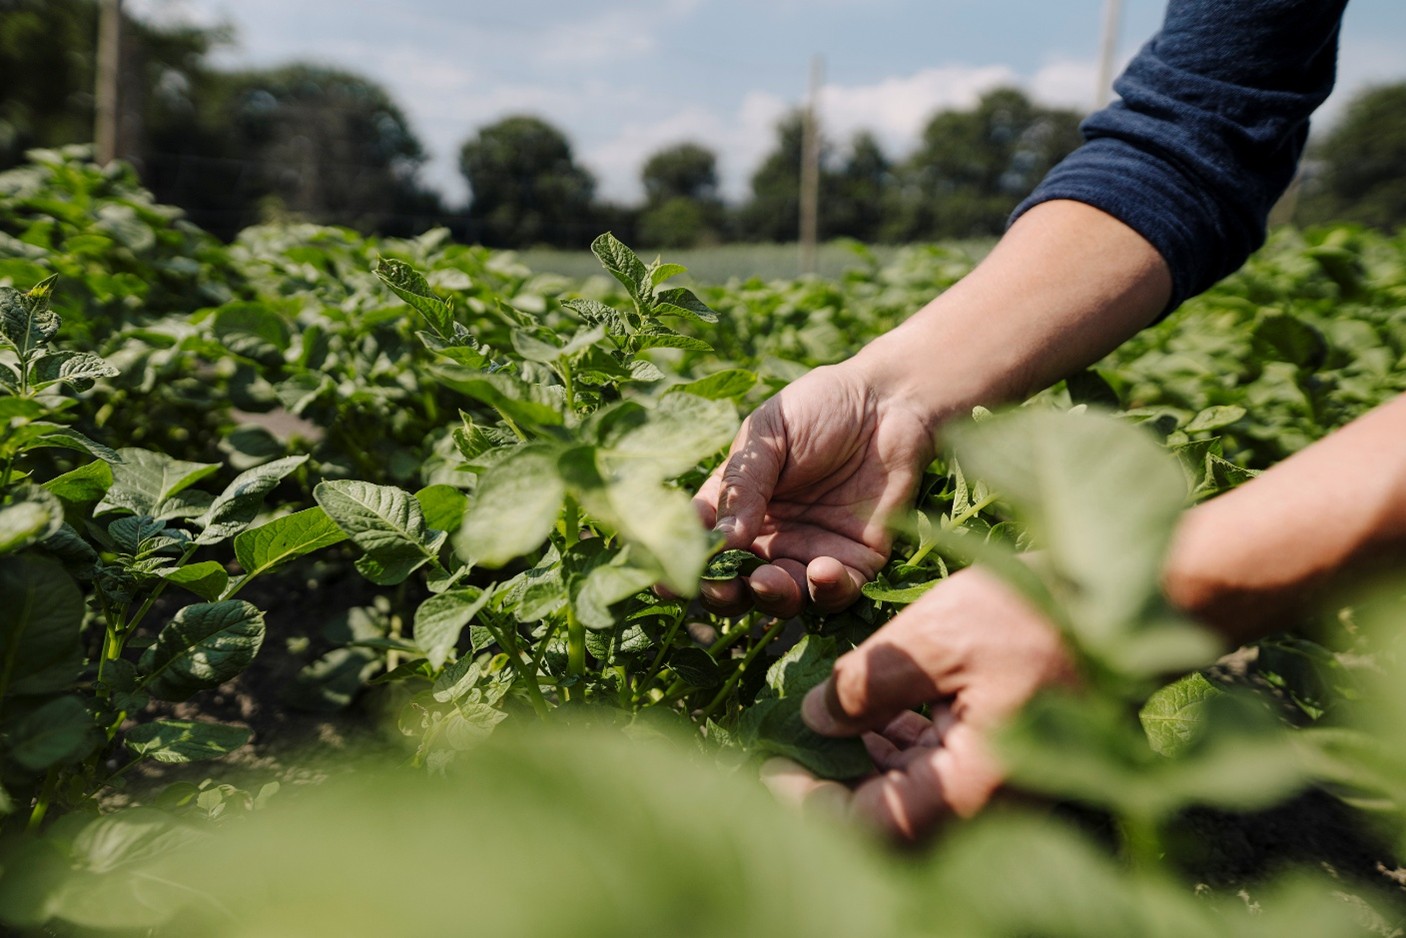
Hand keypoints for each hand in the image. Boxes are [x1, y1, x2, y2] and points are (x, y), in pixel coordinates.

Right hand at [694, 362, 935, 617]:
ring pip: (782, 598)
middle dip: (724, 593)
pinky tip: (820, 571)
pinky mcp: (855, 563)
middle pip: (735, 584)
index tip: (670, 580)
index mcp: (735, 507)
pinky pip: (835, 594)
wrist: (889, 403)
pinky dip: (824, 591)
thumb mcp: (769, 435)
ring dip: (771, 597)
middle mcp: (767, 539)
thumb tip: (721, 539)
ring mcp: (808, 553)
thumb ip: (744, 483)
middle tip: (723, 587)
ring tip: (769, 581)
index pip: (700, 545)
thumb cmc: (821, 408)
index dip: (684, 566)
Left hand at [763, 567, 1075, 840]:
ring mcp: (1000, 788)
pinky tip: (868, 717)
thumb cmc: (1035, 615)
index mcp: (972, 787)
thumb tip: (812, 720)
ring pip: (912, 802)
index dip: (809, 802)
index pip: (870, 826)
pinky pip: (940, 778)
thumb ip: (868, 683)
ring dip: (861, 770)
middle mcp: (988, 804)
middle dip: (831, 788)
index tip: (770, 762)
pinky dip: (898, 754)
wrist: (1125, 606)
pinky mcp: (1005, 764)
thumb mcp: (937, 635)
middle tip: (784, 748)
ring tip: (818, 726)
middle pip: (888, 823)